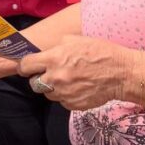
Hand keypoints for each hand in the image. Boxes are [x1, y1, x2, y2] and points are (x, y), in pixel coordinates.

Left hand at [18, 35, 134, 109]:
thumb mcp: (75, 40)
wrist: (120, 73)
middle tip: (48, 73)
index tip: (27, 67)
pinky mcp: (72, 105)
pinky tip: (77, 87)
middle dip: (38, 78)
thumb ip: (56, 47)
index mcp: (54, 58)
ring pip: (47, 94)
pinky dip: (65, 95)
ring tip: (67, 79)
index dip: (24, 66)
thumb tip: (44, 52)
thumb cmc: (99, 52)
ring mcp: (63, 94)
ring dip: (52, 87)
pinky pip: (61, 101)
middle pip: (33, 83)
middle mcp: (55, 78)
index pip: (25, 65)